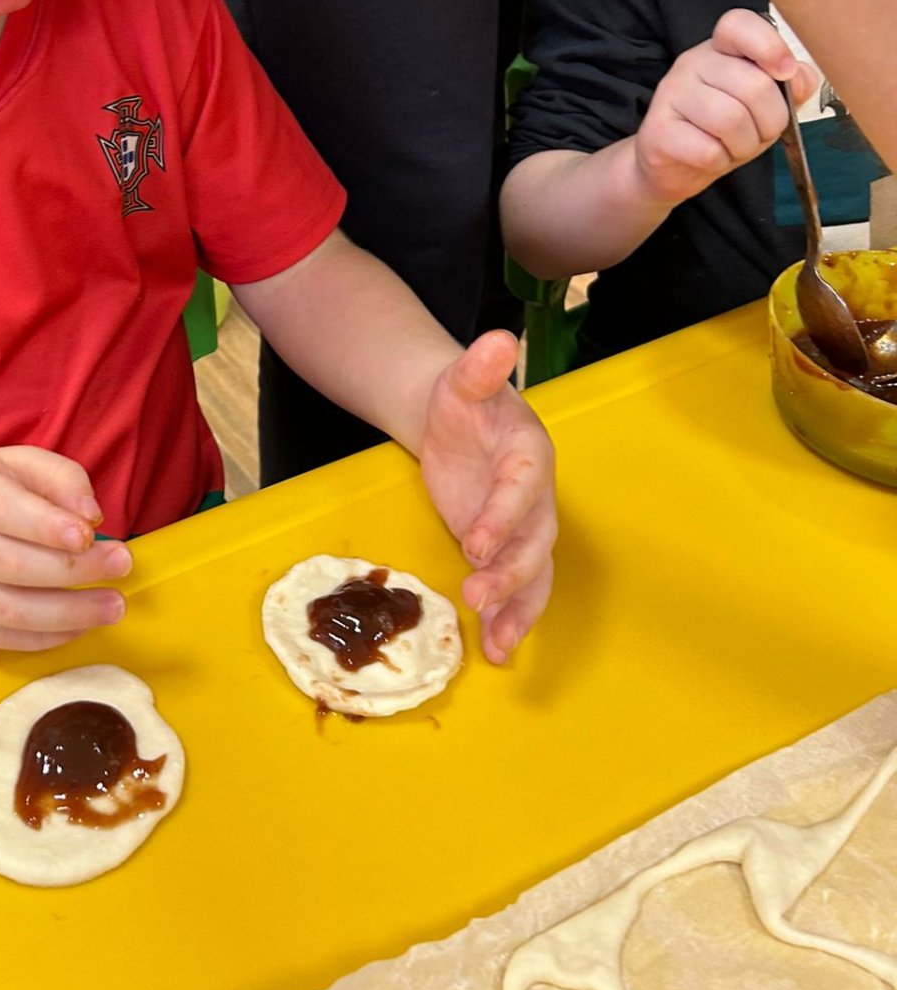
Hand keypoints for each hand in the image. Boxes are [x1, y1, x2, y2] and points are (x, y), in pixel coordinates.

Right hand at [0, 447, 130, 650]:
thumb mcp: (22, 464)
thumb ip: (62, 479)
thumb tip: (92, 515)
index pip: (4, 511)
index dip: (48, 527)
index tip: (90, 535)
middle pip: (11, 564)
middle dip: (73, 570)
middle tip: (122, 565)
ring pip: (9, 610)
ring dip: (68, 613)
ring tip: (113, 605)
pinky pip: (2, 639)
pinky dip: (47, 637)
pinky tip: (82, 624)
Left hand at [420, 331, 555, 664]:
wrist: (455, 418)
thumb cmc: (461, 399)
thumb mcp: (462, 380)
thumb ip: (479, 367)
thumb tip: (497, 338)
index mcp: (528, 454)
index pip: (521, 489)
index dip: (503, 517)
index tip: (475, 544)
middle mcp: (534, 496)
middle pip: (534, 542)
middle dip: (509, 574)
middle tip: (477, 596)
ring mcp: (522, 527)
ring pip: (533, 575)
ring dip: (518, 610)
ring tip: (499, 646)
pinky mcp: (505, 548)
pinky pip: (517, 589)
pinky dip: (509, 619)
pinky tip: (497, 651)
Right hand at [633, 8, 819, 208]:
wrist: (675, 167)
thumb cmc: (725, 132)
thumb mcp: (766, 105)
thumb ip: (791, 85)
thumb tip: (799, 78)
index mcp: (720, 49)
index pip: (738, 24)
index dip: (769, 45)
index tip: (785, 72)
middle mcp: (692, 63)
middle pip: (753, 86)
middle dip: (770, 122)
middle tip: (759, 132)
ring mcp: (670, 94)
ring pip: (730, 120)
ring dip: (745, 145)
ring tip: (734, 147)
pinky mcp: (658, 130)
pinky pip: (708, 149)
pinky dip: (720, 161)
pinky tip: (711, 157)